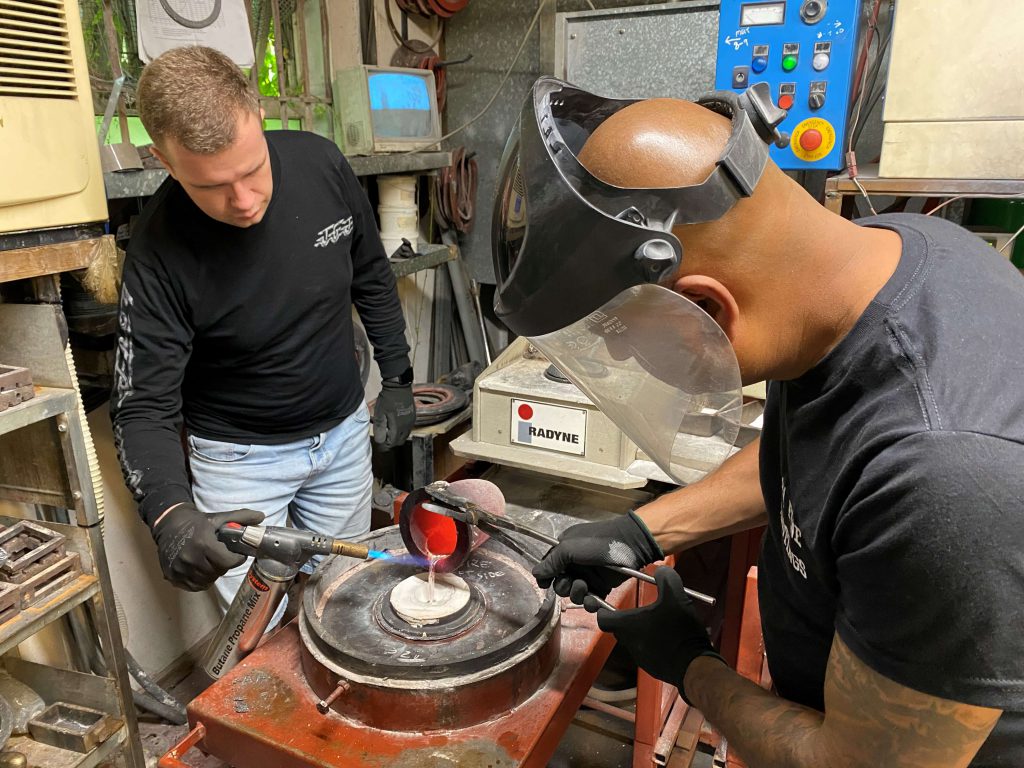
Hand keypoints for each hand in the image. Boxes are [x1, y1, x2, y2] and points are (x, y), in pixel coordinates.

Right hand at [152, 503, 264, 590]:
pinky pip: (194, 586)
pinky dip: (201, 580)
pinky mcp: (172, 576)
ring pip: (207, 581)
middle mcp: (190, 558)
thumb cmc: (197, 522)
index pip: (229, 562)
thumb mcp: (219, 517)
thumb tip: (261, 516)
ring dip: (213, 573)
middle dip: (224, 565)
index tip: (236, 554)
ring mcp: (180, 569)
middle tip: (221, 556)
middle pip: (218, 572)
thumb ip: (241, 517)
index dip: (236, 558)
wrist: (168, 525)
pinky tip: (201, 569)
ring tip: (211, 561)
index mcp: (203, 543)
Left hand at [372, 379, 414, 449]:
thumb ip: (380, 428)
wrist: (399, 386)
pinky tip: (394, 424)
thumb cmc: (388, 399)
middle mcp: (407, 427)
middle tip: (383, 437)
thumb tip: (380, 441)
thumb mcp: (380, 414)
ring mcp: (411, 422)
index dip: (384, 445)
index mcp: (398, 427)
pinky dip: (401, 431)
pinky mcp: (413, 417)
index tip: (379, 442)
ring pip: (404, 436)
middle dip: (391, 442)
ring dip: (396, 437)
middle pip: (399, 442)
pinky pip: (407, 429)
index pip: (391, 443)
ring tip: (388, 430)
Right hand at [532, 512, 662, 609]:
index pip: (549, 567)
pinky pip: (591, 601)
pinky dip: (591, 604)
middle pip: (560, 584)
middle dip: (563, 586)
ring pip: (575, 594)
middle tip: (571, 581)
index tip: (545, 584)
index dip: (545, 577)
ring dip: (576, 594)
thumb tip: (535, 573)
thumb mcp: (570, 548)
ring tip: (584, 586)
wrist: (630, 544)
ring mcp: (589, 576)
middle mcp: (575, 564)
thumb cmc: (597, 542)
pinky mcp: (603, 587)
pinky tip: (594, 601)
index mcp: (565, 551)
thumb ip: (552, 561)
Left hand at [597, 566, 724, 702]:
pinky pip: (647, 652)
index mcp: (628, 625)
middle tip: (642, 610)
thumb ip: (666, 578)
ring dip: (641, 631)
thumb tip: (661, 570)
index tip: (611, 604)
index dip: (604, 609)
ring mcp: (640, 658)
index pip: (602, 618)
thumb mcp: (676, 596)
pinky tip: (669, 638)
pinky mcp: (652, 668)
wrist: (695, 666)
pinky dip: (653, 644)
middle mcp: (629, 643)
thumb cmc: (680, 630)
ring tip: (660, 623)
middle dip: (626, 619)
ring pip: (633, 640)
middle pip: (619, 628)